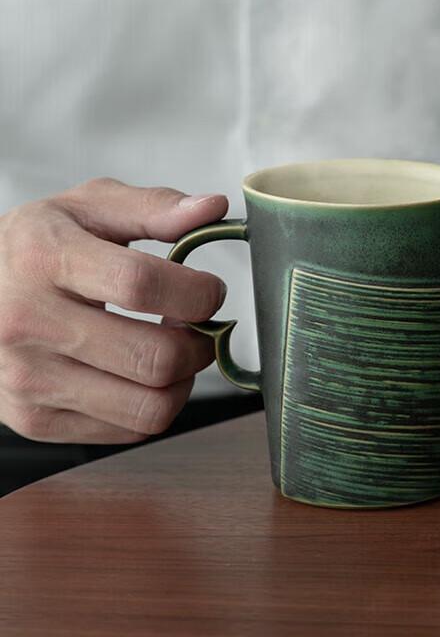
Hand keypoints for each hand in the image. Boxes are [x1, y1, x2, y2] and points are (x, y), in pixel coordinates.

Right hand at [0, 178, 227, 442]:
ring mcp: (27, 379)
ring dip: (184, 380)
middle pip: (155, 358)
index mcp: (44, 257)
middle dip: (201, 343)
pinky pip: (130, 430)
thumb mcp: (88, 208)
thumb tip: (214, 207)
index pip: (142, 285)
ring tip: (174, 349)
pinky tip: (142, 374)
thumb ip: (155, 206)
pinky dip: (154, 404)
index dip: (198, 292)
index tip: (210, 290)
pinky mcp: (35, 420)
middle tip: (199, 326)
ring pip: (150, 407)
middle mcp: (27, 322)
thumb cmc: (40, 247)